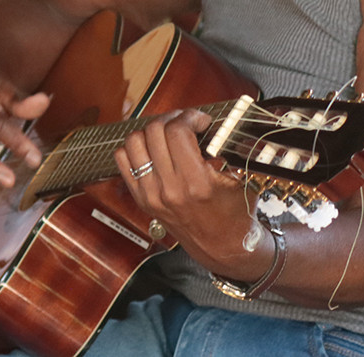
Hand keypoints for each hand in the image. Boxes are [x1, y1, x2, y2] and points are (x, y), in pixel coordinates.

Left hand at [115, 109, 256, 268]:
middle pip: (155, 131)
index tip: (200, 119)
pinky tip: (154, 150)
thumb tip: (210, 121)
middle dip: (172, 119)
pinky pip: (123, 159)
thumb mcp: (240, 179)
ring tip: (168, 134)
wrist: (222, 247)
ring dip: (151, 131)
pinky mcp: (141, 198)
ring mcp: (151, 194)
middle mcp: (169, 189)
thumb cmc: (234, 213)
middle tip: (185, 123)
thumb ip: (225, 150)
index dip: (189, 117)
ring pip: (134, 141)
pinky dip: (135, 148)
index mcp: (196, 183)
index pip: (178, 132)